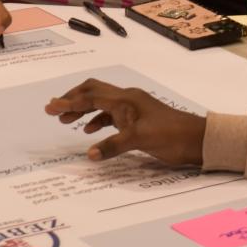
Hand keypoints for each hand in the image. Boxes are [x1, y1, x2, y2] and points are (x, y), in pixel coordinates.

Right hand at [46, 80, 207, 164]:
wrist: (196, 139)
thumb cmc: (170, 135)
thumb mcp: (139, 140)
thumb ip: (112, 146)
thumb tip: (89, 154)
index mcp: (125, 100)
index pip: (90, 96)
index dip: (68, 102)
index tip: (50, 108)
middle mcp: (127, 99)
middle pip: (93, 92)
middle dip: (72, 100)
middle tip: (53, 110)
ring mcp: (133, 108)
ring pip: (101, 103)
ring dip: (83, 110)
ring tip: (66, 120)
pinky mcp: (138, 118)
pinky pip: (111, 115)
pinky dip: (98, 120)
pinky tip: (91, 131)